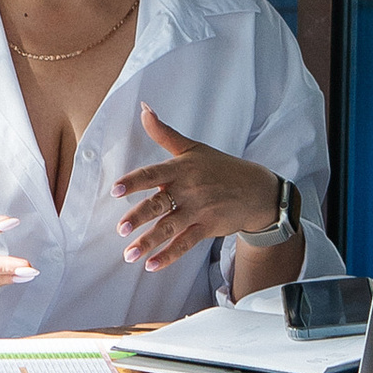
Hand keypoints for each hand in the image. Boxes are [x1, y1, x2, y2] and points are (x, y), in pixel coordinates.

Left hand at [115, 106, 284, 269]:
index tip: (116, 190)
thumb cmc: (220, 167)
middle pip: (160, 203)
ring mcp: (199, 210)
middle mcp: (189, 189)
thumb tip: (143, 108)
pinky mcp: (208, 227)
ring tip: (129, 255)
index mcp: (181, 168)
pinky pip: (185, 243)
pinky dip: (169, 255)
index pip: (153, 174)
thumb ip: (164, 133)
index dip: (134, 182)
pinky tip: (152, 265)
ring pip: (170, 228)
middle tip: (120, 228)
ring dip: (148, 242)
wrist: (256, 190)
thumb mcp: (192, 148)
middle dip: (139, 216)